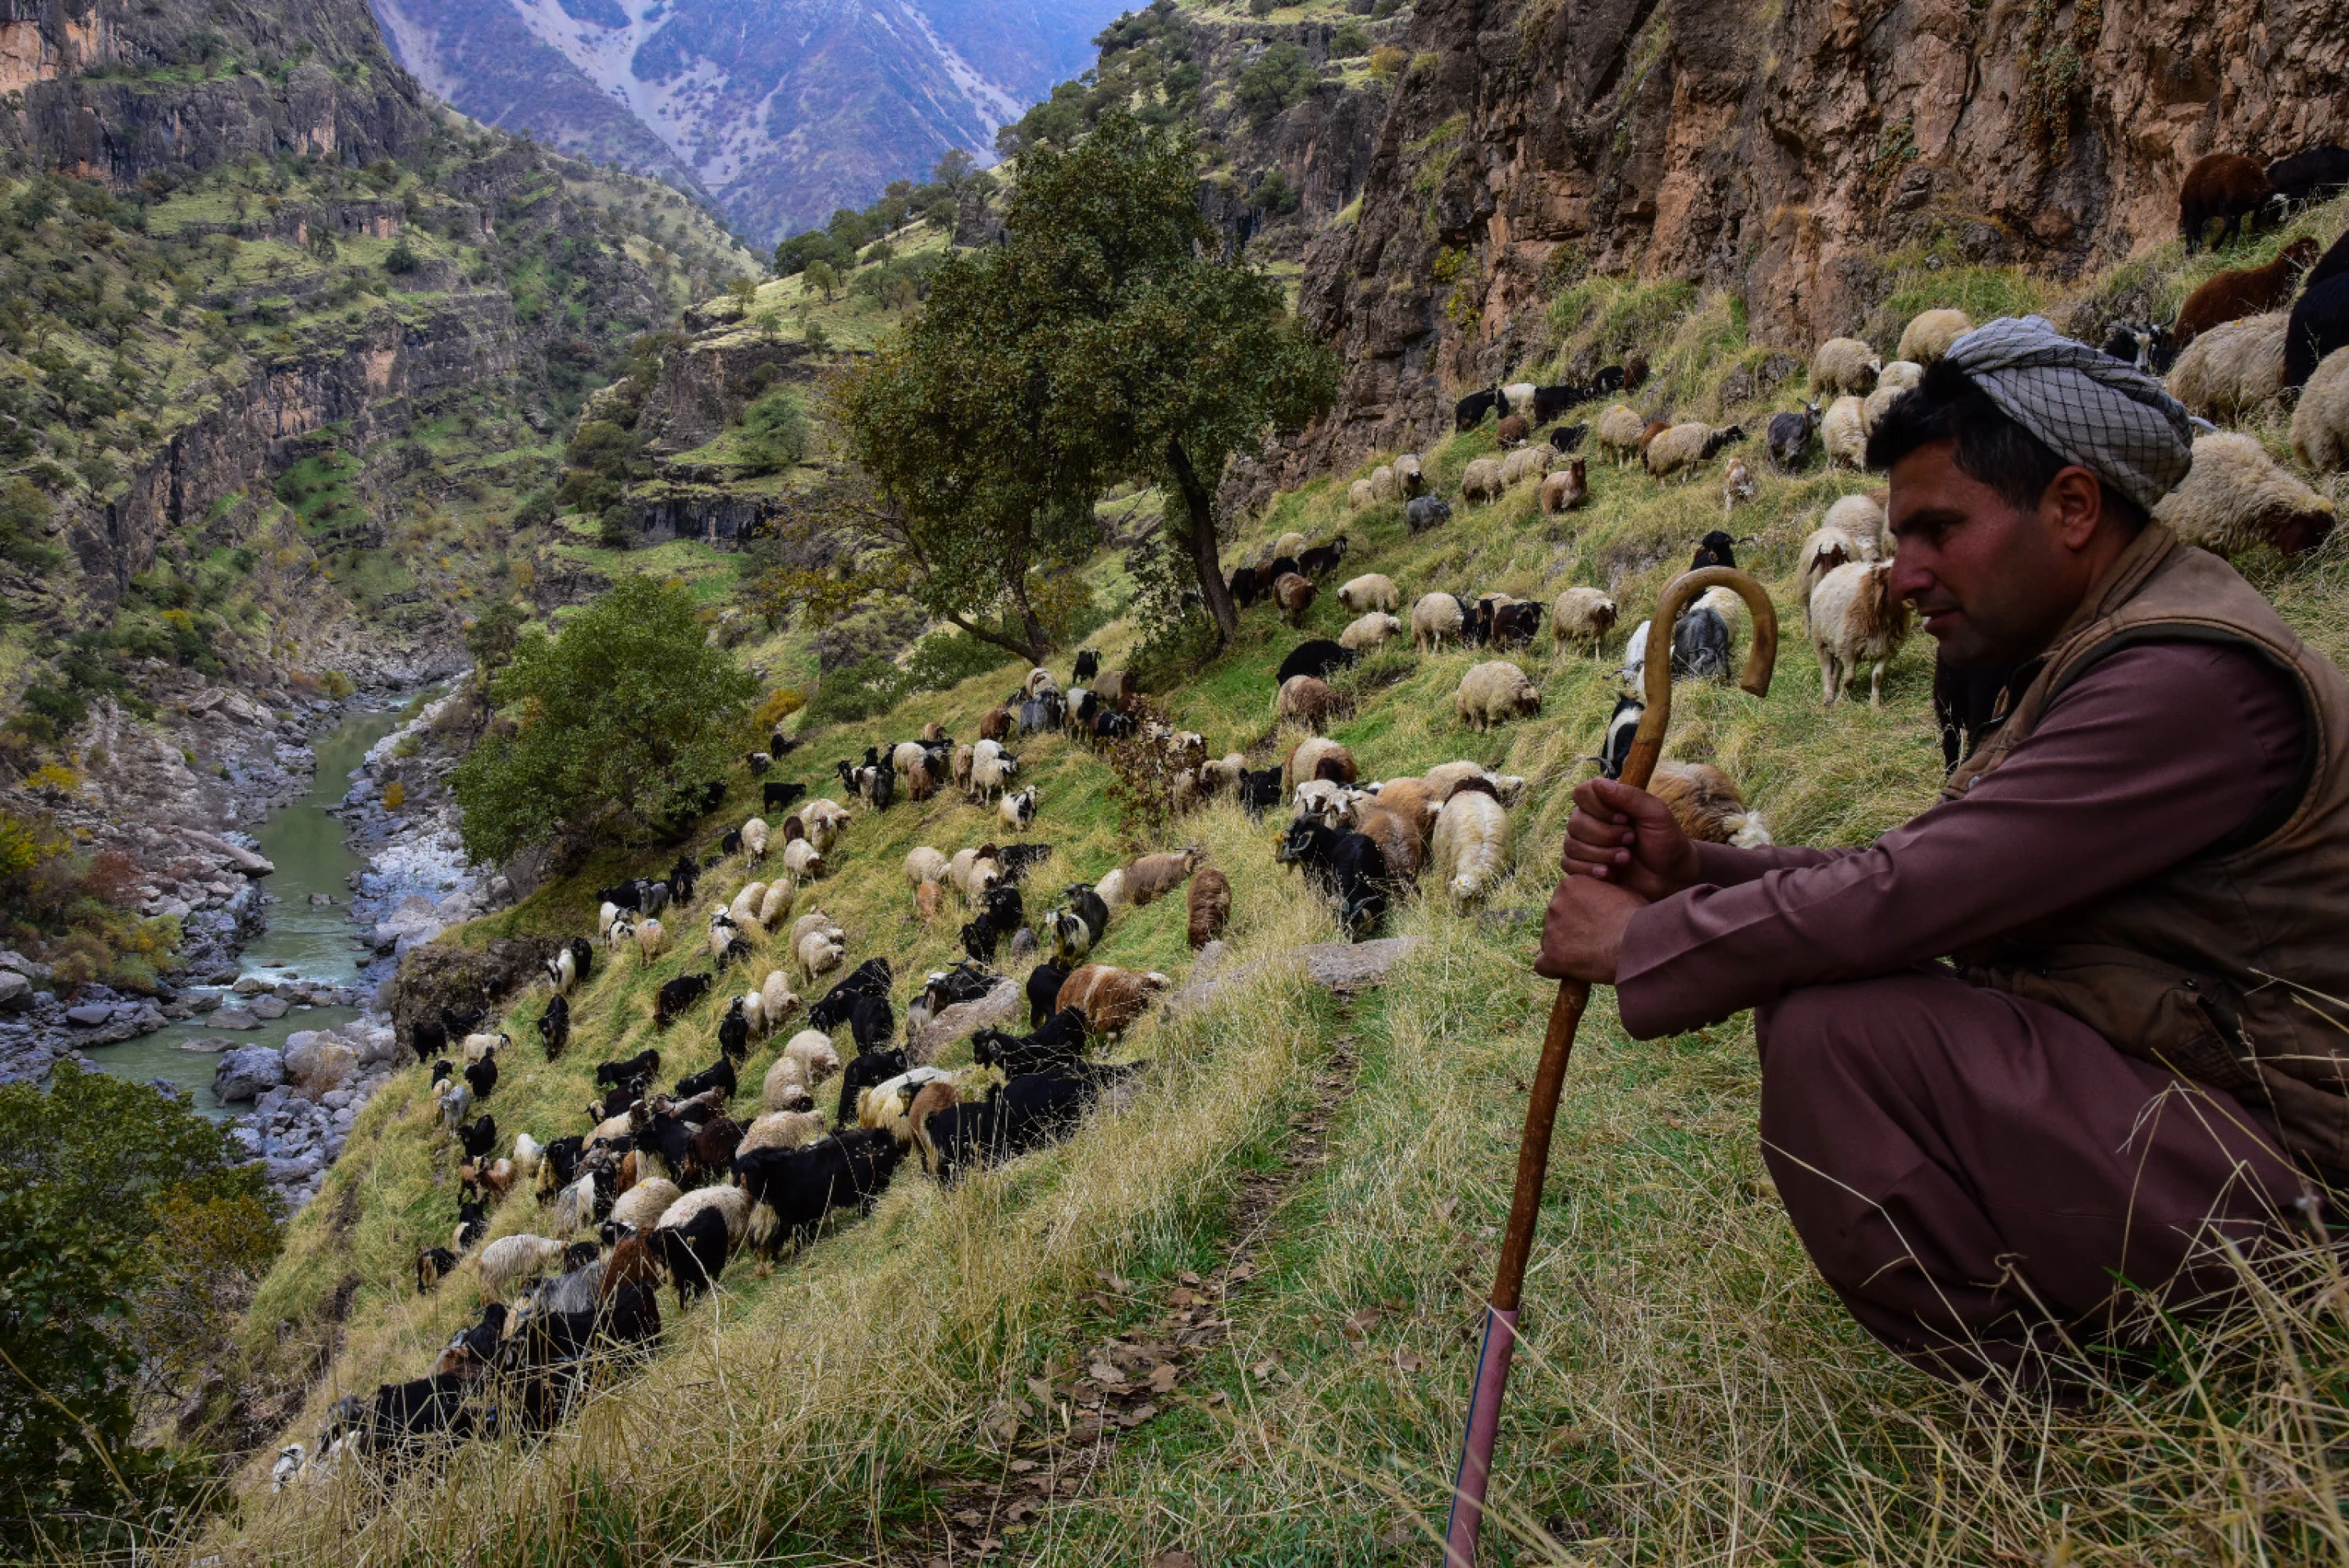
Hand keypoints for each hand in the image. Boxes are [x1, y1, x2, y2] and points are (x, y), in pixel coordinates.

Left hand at [1533, 870, 1645, 983]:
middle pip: (1554, 920)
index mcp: (1570, 885)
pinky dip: (1554, 969)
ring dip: (1562, 949)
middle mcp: (1555, 904)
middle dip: (1568, 930)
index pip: (1563, 899)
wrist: (1640, 943)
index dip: (1577, 912)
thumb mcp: (1621, 892)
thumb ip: (1601, 892)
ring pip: (1548, 942)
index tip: (1591, 922)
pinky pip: (1542, 965)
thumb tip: (1602, 899)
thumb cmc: (1637, 918)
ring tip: (1586, 958)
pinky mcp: (1553, 956)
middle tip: (1590, 941)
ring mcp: (1552, 930)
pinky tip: (1567, 972)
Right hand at [1561, 776, 1698, 900]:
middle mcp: (1592, 820)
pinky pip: (1568, 864)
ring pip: (1571, 845)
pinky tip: (1610, 873)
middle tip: (1631, 841)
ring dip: (1601, 854)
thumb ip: (1629, 796)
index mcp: (1607, 802)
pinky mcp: (1583, 866)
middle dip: (1605, 835)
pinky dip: (1589, 869)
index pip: (1581, 793)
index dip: (1598, 807)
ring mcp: (1585, 844)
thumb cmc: (1666, 840)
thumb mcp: (1655, 813)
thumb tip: (1598, 782)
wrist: (1671, 876)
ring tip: (1626, 859)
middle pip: (1575, 822)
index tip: (1624, 818)